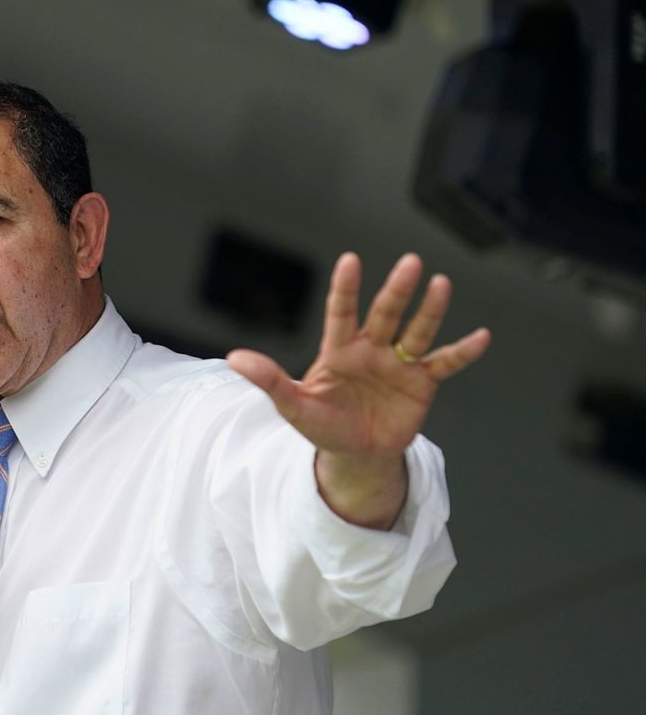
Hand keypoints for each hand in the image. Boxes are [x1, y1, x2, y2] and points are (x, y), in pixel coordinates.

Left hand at [226, 252, 489, 524]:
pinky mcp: (422, 383)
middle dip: (396, 290)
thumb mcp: (292, 405)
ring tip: (441, 284)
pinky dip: (463, 352)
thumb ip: (268, 379)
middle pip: (385, 314)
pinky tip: (482, 336)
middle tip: (409, 263)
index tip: (350, 261)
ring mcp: (398, 363)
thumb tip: (233, 358)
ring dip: (430, 310)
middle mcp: (372, 348)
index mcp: (339, 350)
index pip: (341, 313)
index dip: (345, 289)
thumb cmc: (322, 424)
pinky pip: (444, 364)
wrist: (355, 453)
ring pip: (416, 331)